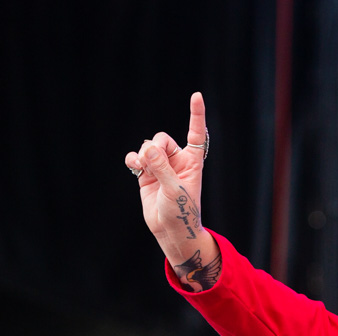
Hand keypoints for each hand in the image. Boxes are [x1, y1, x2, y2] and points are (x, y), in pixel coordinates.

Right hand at [124, 92, 217, 275]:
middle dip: (155, 146)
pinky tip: (134, 165)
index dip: (195, 115)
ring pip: (148, 147)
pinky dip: (133, 159)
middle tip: (153, 162)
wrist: (170, 230)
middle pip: (162, 138)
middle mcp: (177, 161)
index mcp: (193, 162)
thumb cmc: (181, 212)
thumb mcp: (175, 190)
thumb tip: (147, 149)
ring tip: (143, 169)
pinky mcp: (146, 174)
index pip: (195, 134)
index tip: (196, 95)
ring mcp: (161, 167)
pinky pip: (136, 157)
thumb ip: (161, 168)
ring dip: (143, 155)